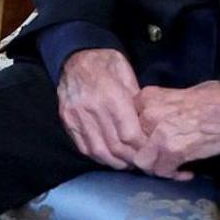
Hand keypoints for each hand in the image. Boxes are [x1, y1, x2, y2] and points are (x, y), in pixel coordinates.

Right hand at [54, 46, 149, 171]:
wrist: (75, 56)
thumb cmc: (105, 63)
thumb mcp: (127, 75)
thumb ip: (136, 101)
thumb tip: (147, 124)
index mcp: (111, 97)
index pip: (130, 135)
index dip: (142, 148)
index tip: (152, 151)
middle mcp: (92, 109)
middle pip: (115, 147)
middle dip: (131, 159)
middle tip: (142, 162)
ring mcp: (77, 116)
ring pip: (99, 151)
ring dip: (115, 162)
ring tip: (126, 163)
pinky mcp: (67, 120)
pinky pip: (83, 146)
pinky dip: (98, 157)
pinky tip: (108, 157)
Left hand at [129, 82, 219, 178]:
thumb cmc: (210, 99)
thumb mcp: (172, 96)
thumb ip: (154, 110)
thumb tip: (145, 130)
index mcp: (145, 99)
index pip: (126, 126)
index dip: (137, 140)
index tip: (151, 145)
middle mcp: (147, 114)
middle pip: (132, 145)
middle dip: (145, 155)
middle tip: (161, 160)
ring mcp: (158, 132)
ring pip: (143, 161)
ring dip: (157, 168)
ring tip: (172, 167)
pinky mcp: (173, 149)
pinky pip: (163, 171)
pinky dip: (173, 175)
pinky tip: (187, 171)